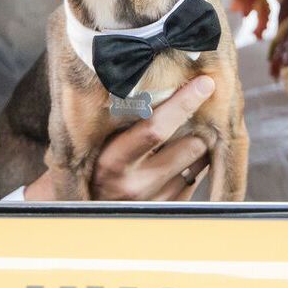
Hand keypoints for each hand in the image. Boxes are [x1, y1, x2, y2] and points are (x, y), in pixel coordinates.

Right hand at [22, 76, 215, 200]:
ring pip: (198, 162)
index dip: (183, 103)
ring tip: (181, 135)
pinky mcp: (166, 211)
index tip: (205, 83)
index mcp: (111, 160)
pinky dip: (194, 164)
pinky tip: (176, 159)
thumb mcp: (96, 140)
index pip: (155, 128)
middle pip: (188, 145)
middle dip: (196, 125)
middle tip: (195, 111)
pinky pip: (196, 180)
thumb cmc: (90, 160)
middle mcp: (132, 185)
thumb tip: (154, 75)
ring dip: (197, 144)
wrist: (82, 208)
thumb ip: (122, 116)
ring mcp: (152, 201)